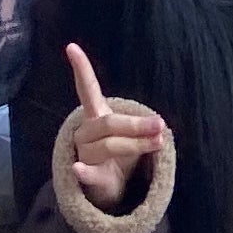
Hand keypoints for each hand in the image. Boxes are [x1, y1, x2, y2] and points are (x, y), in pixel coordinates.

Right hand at [61, 43, 169, 211]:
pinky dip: (84, 172)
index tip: (71, 47)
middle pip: (110, 123)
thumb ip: (141, 125)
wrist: (109, 186)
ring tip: (158, 143)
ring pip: (109, 145)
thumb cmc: (120, 152)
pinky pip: (86, 173)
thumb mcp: (130, 133)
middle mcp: (86, 131)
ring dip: (136, 144)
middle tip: (160, 125)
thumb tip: (160, 124)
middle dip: (136, 124)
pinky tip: (79, 169)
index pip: (87, 89)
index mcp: (95, 116)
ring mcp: (84, 153)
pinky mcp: (87, 177)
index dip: (81, 69)